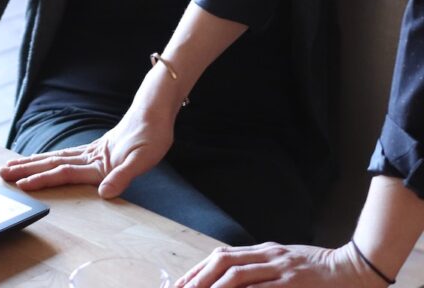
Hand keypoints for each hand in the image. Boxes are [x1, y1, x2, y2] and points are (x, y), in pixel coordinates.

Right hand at [0, 103, 173, 198]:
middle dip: (27, 169)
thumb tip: (105, 194)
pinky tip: (47, 160)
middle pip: (52, 163)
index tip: (22, 185)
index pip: (64, 172)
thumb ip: (122, 176)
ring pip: (56, 157)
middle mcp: (91, 155)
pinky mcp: (98, 148)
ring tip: (14, 165)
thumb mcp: (142, 160)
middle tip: (3, 172)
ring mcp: (92, 151)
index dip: (43, 180)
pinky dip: (51, 158)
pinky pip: (67, 155)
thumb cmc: (151, 136)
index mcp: (98, 162)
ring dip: (34, 162)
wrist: (155, 112)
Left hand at [175, 242, 381, 287]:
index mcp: (264, 251)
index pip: (223, 256)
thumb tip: (236, 279)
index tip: (182, 283)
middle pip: (224, 260)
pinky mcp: (293, 283)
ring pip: (238, 273)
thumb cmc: (319, 270)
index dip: (200, 269)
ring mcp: (280, 269)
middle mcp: (268, 255)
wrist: (352, 269)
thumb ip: (264, 270)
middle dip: (200, 276)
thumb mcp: (287, 263)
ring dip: (215, 285)